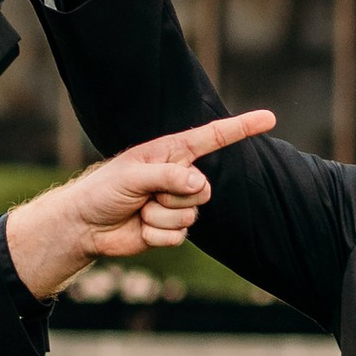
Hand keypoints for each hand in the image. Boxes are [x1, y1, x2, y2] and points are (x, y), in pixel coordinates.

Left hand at [3, 109, 278, 299]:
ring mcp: (177, 204)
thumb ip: (168, 176)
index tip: (270, 118)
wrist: (85, 225)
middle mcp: (179, 177)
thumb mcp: (134, 175)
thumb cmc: (105, 189)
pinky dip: (156, 235)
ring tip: (139, 210)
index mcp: (172, 152)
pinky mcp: (171, 229)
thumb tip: (199, 186)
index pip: (214, 138)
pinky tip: (139, 228)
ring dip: (160, 217)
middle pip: (203, 190)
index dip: (242, 127)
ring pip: (190, 216)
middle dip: (174, 196)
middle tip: (146, 195)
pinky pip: (178, 237)